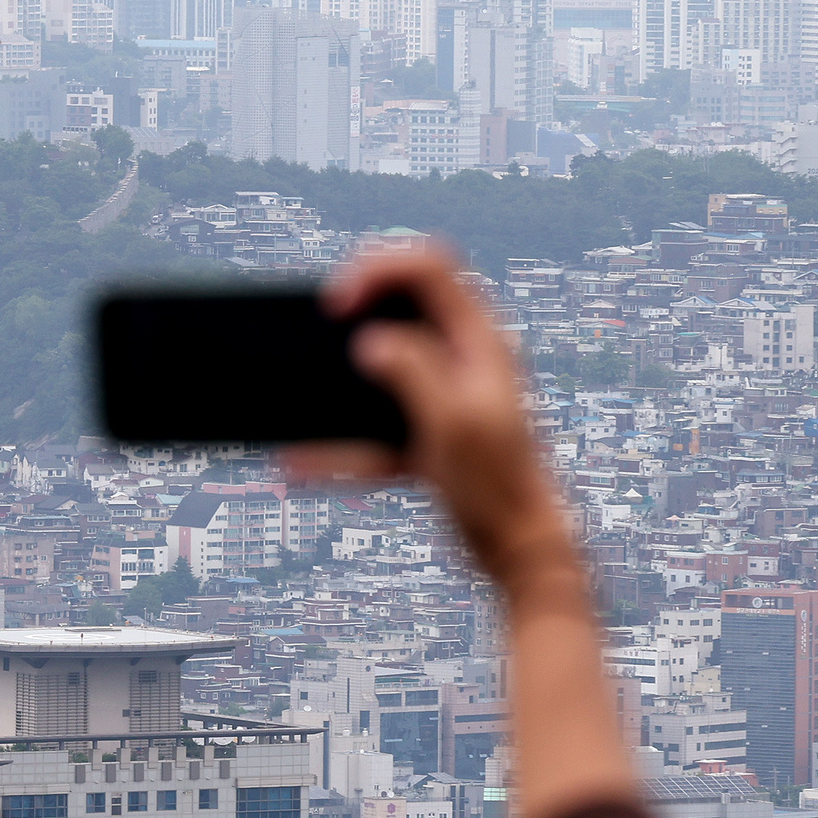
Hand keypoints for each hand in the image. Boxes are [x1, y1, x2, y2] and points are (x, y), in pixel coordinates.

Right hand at [281, 246, 575, 594]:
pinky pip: (374, 429)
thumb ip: (413, 368)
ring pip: (381, 370)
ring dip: (339, 382)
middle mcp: (464, 359)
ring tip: (297, 395)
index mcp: (479, 341)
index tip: (338, 306)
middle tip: (321, 330)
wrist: (521, 550)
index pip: (429, 267)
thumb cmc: (500, 487)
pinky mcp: (429, 435)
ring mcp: (445, 397)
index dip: (376, 271)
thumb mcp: (453, 420)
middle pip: (402, 306)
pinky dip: (339, 444)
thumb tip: (372, 341)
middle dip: (355, 314)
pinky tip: (299, 462)